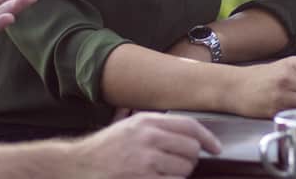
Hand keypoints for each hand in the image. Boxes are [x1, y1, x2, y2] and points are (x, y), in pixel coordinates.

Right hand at [68, 112, 220, 178]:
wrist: (79, 166)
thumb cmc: (107, 148)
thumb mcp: (131, 126)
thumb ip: (158, 127)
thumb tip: (192, 135)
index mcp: (147, 121)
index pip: (190, 126)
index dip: (208, 138)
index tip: (215, 148)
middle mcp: (148, 138)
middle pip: (192, 149)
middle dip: (189, 159)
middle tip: (176, 163)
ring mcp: (146, 161)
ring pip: (185, 169)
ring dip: (179, 174)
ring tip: (161, 173)